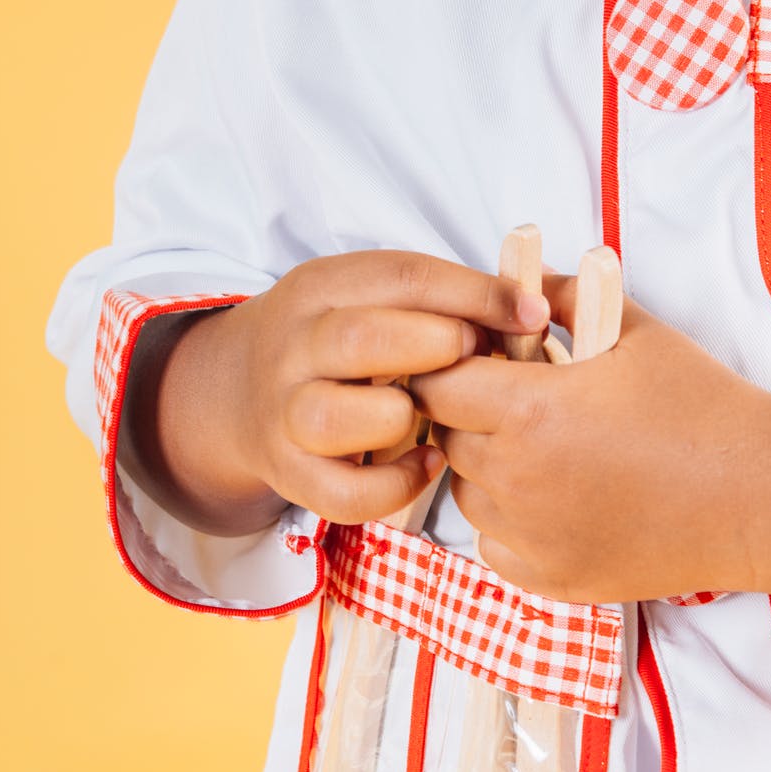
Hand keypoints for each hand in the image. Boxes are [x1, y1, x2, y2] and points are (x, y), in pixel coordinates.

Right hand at [122, 251, 549, 533]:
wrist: (236, 392)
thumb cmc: (339, 343)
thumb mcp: (372, 297)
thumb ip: (443, 298)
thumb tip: (534, 313)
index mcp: (322, 288)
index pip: (404, 278)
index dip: (476, 296)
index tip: (529, 315)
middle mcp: (294, 347)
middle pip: (364, 342)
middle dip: (437, 351)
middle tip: (474, 363)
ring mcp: (285, 414)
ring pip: (339, 417)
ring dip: (403, 417)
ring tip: (432, 417)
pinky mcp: (289, 473)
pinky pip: (346, 494)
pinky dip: (396, 486)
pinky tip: (427, 462)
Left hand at [408, 275, 770, 605]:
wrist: (761, 496)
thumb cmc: (703, 407)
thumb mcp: (635, 332)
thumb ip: (564, 295)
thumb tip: (518, 280)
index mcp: (529, 409)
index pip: (435, 384)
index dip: (451, 368)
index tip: (480, 362)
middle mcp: (517, 478)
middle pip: (448, 438)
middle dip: (470, 415)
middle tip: (519, 402)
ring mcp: (530, 535)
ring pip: (466, 492)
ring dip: (488, 470)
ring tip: (546, 450)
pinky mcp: (549, 578)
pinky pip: (494, 544)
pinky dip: (512, 523)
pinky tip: (559, 500)